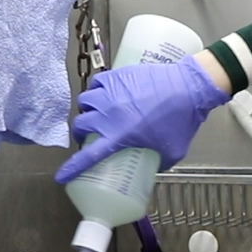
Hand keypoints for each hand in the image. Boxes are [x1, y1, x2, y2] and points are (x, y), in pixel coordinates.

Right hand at [55, 53, 229, 182]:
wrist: (189, 87)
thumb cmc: (182, 120)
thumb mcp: (172, 151)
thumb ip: (158, 162)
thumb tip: (150, 166)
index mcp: (119, 136)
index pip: (88, 156)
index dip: (72, 168)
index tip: (62, 175)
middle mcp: (108, 114)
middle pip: (80, 125)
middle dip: (82, 133)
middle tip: (90, 136)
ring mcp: (110, 93)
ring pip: (85, 101)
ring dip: (88, 110)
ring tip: (97, 113)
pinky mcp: (116, 76)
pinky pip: (96, 83)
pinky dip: (96, 90)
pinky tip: (104, 94)